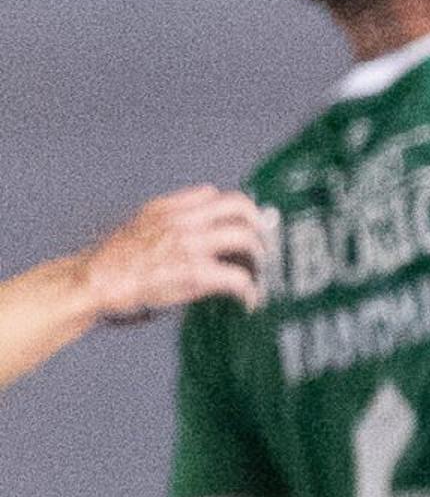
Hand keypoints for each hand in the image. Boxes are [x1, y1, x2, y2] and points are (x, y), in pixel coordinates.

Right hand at [78, 186, 267, 322]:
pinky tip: (250, 301)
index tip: (252, 224)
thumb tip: (204, 202)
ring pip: (246, 239)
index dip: (241, 210)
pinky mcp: (196, 272)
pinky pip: (240, 279)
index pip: (216, 195)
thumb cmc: (116, 260)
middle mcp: (183, 221)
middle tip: (265, 247)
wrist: (97, 281)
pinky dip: (251, 292)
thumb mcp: (143, 222)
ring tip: (259, 275)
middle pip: (240, 208)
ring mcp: (190, 245)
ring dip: (260, 260)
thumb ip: (174, 212)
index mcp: (169, 208)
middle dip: (260, 228)